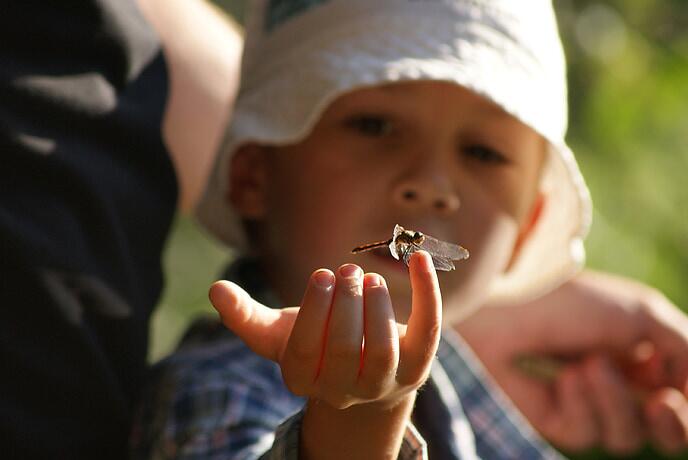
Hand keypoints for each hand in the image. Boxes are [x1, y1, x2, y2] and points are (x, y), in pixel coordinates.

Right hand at [209, 251, 441, 458]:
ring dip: (378, 307)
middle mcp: (343, 390)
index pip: (305, 350)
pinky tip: (421, 259)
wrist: (364, 377)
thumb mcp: (279, 334)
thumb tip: (215, 289)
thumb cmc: (317, 346)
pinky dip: (428, 293)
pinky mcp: (417, 367)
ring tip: (369, 277)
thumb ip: (246, 316)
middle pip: (345, 351)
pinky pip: (427, 332)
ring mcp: (383, 383)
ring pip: (384, 351)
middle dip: (347, 305)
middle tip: (347, 271)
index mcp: (304, 379)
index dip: (314, 310)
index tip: (322, 276)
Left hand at [455, 270, 687, 455]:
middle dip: (672, 426)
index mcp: (642, 355)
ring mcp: (586, 404)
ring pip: (628, 437)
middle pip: (665, 435)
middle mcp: (618, 382)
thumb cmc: (570, 302)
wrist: (502, 307)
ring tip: (588, 364)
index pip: (681, 398)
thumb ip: (687, 351)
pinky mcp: (554, 420)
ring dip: (614, 401)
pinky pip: (586, 435)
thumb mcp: (642, 315)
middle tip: (661, 403)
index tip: (677, 395)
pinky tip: (565, 378)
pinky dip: (581, 405)